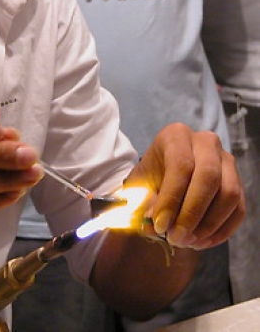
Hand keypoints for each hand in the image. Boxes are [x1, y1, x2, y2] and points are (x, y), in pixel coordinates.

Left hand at [126, 123, 244, 249]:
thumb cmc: (150, 178)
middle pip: (208, 177)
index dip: (172, 199)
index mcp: (176, 136)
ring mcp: (226, 160)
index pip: (180, 165)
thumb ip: (142, 203)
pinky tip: (202, 242)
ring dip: (209, 225)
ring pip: (229, 194)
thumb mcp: (138, 186)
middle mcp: (205, 142)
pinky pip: (239, 208)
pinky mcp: (238, 181)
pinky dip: (222, 230)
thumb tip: (154, 224)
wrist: (163, 176)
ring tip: (187, 242)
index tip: (160, 226)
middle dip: (192, 213)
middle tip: (176, 237)